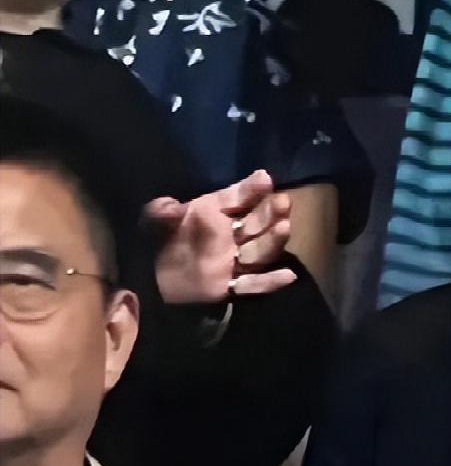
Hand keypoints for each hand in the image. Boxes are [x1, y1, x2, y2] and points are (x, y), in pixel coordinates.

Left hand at [146, 170, 296, 304]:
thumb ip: (160, 213)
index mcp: (214, 210)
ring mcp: (234, 260)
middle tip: (283, 202)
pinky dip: (270, 281)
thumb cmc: (156, 243)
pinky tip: (288, 276)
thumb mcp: (152, 222)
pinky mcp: (231, 286)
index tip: (265, 179)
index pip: (237, 197)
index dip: (252, 189)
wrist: (149, 284)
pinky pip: (253, 284)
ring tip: (283, 228)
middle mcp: (230, 233)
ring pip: (260, 250)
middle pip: (257, 222)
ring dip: (273, 240)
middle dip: (270, 212)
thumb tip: (170, 208)